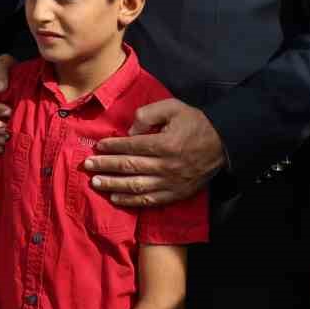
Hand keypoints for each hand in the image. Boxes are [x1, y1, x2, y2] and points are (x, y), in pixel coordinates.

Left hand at [88, 98, 224, 206]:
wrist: (222, 143)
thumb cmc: (194, 122)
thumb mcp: (173, 107)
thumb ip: (148, 114)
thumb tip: (129, 130)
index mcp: (165, 144)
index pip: (131, 147)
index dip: (112, 147)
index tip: (97, 146)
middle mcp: (166, 166)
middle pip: (129, 167)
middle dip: (105, 166)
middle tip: (87, 166)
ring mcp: (171, 182)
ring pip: (136, 187)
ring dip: (113, 185)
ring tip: (95, 183)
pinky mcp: (176, 194)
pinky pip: (150, 200)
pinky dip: (132, 201)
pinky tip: (116, 198)